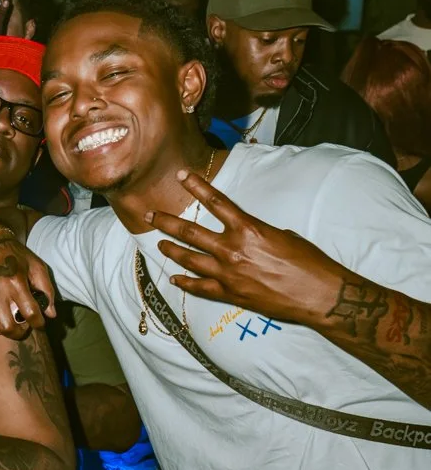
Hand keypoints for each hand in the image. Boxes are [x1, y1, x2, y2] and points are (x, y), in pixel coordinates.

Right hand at [0, 226, 56, 336]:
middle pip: (8, 328)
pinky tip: (1, 312)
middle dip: (20, 333)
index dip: (39, 324)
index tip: (40, 323)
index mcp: (15, 282)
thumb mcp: (35, 266)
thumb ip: (46, 290)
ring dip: (6, 330)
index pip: (30, 314)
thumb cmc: (14, 254)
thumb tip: (50, 314)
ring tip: (13, 321)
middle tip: (25, 327)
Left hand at [148, 169, 340, 321]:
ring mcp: (228, 273)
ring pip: (189, 259)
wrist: (318, 294)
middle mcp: (233, 249)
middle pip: (191, 232)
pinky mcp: (230, 294)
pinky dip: (185, 282)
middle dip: (167, 222)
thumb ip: (259, 233)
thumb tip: (248, 236)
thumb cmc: (308, 261)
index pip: (216, 202)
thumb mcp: (284, 235)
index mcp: (249, 229)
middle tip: (151, 215)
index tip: (181, 175)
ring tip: (160, 243)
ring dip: (171, 250)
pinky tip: (173, 278)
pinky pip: (200, 288)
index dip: (197, 186)